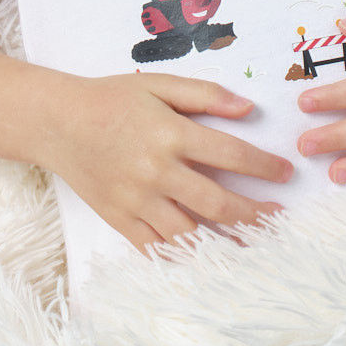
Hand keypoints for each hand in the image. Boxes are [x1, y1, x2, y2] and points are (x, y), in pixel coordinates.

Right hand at [41, 72, 293, 251]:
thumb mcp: (159, 84)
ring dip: (227, 244)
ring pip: (191, 235)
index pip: (231, 154)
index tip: (286, 174)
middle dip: (255, 214)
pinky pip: (156, 249)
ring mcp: (138, 200)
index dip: (264, 167)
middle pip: (217, 203)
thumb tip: (248, 109)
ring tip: (254, 246)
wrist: (59, 122)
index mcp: (171, 134)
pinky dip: (183, 259)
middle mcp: (157, 171)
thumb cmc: (112, 98)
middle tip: (278, 217)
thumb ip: (205, 94)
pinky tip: (206, 261)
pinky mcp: (120, 220)